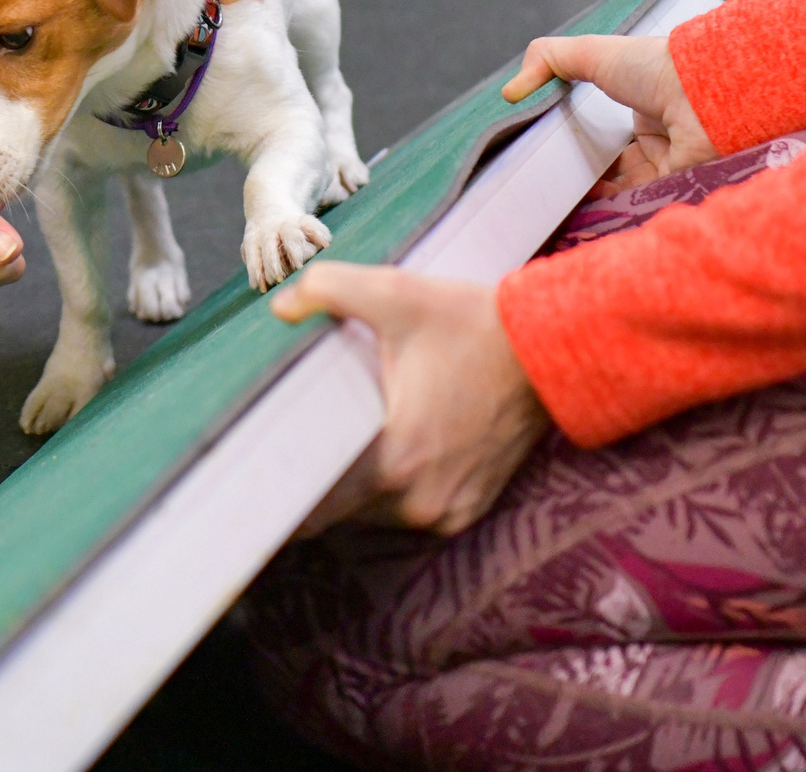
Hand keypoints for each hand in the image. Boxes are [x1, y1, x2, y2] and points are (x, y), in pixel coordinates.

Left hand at [270, 264, 550, 535]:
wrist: (554, 352)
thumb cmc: (473, 324)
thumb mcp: (396, 294)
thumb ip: (329, 290)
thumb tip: (279, 305)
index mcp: (392, 460)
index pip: (310, 507)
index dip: (275, 493)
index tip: (251, 475)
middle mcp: (416, 501)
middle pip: (335, 511)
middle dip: (311, 482)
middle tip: (288, 446)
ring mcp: (445, 512)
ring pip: (371, 515)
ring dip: (354, 486)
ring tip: (339, 442)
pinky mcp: (467, 510)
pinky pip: (409, 512)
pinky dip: (393, 490)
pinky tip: (387, 449)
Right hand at [502, 33, 715, 192]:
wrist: (703, 92)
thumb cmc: (655, 67)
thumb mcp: (593, 53)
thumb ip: (548, 59)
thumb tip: (510, 91)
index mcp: (644, 110)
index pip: (608, 138)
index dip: (581, 149)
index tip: (552, 157)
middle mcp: (660, 141)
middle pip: (616, 170)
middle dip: (585, 179)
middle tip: (549, 186)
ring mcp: (669, 168)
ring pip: (626, 192)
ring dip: (595, 199)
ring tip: (557, 201)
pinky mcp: (677, 189)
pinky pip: (641, 206)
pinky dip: (612, 210)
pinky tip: (583, 210)